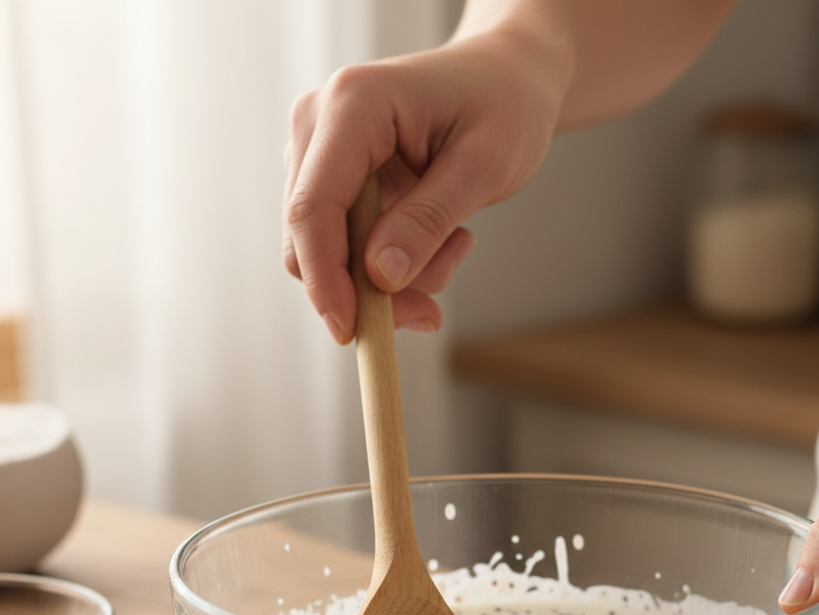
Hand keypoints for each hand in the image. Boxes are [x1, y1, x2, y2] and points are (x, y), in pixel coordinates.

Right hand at [282, 33, 565, 343]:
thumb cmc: (505, 106)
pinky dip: (392, 265)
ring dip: (392, 277)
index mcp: (353, 106)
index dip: (325, 279)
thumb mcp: (484, 166)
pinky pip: (347, 249)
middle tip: (433, 311)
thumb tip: (380, 277)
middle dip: (368, 290)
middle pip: (311, 240)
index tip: (351, 331)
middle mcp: (319, 125)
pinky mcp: (333, 180)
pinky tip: (442, 237)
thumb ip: (428, 221)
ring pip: (330, 254)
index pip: (313, 207)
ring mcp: (320, 154)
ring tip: (457, 243)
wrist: (507, 78)